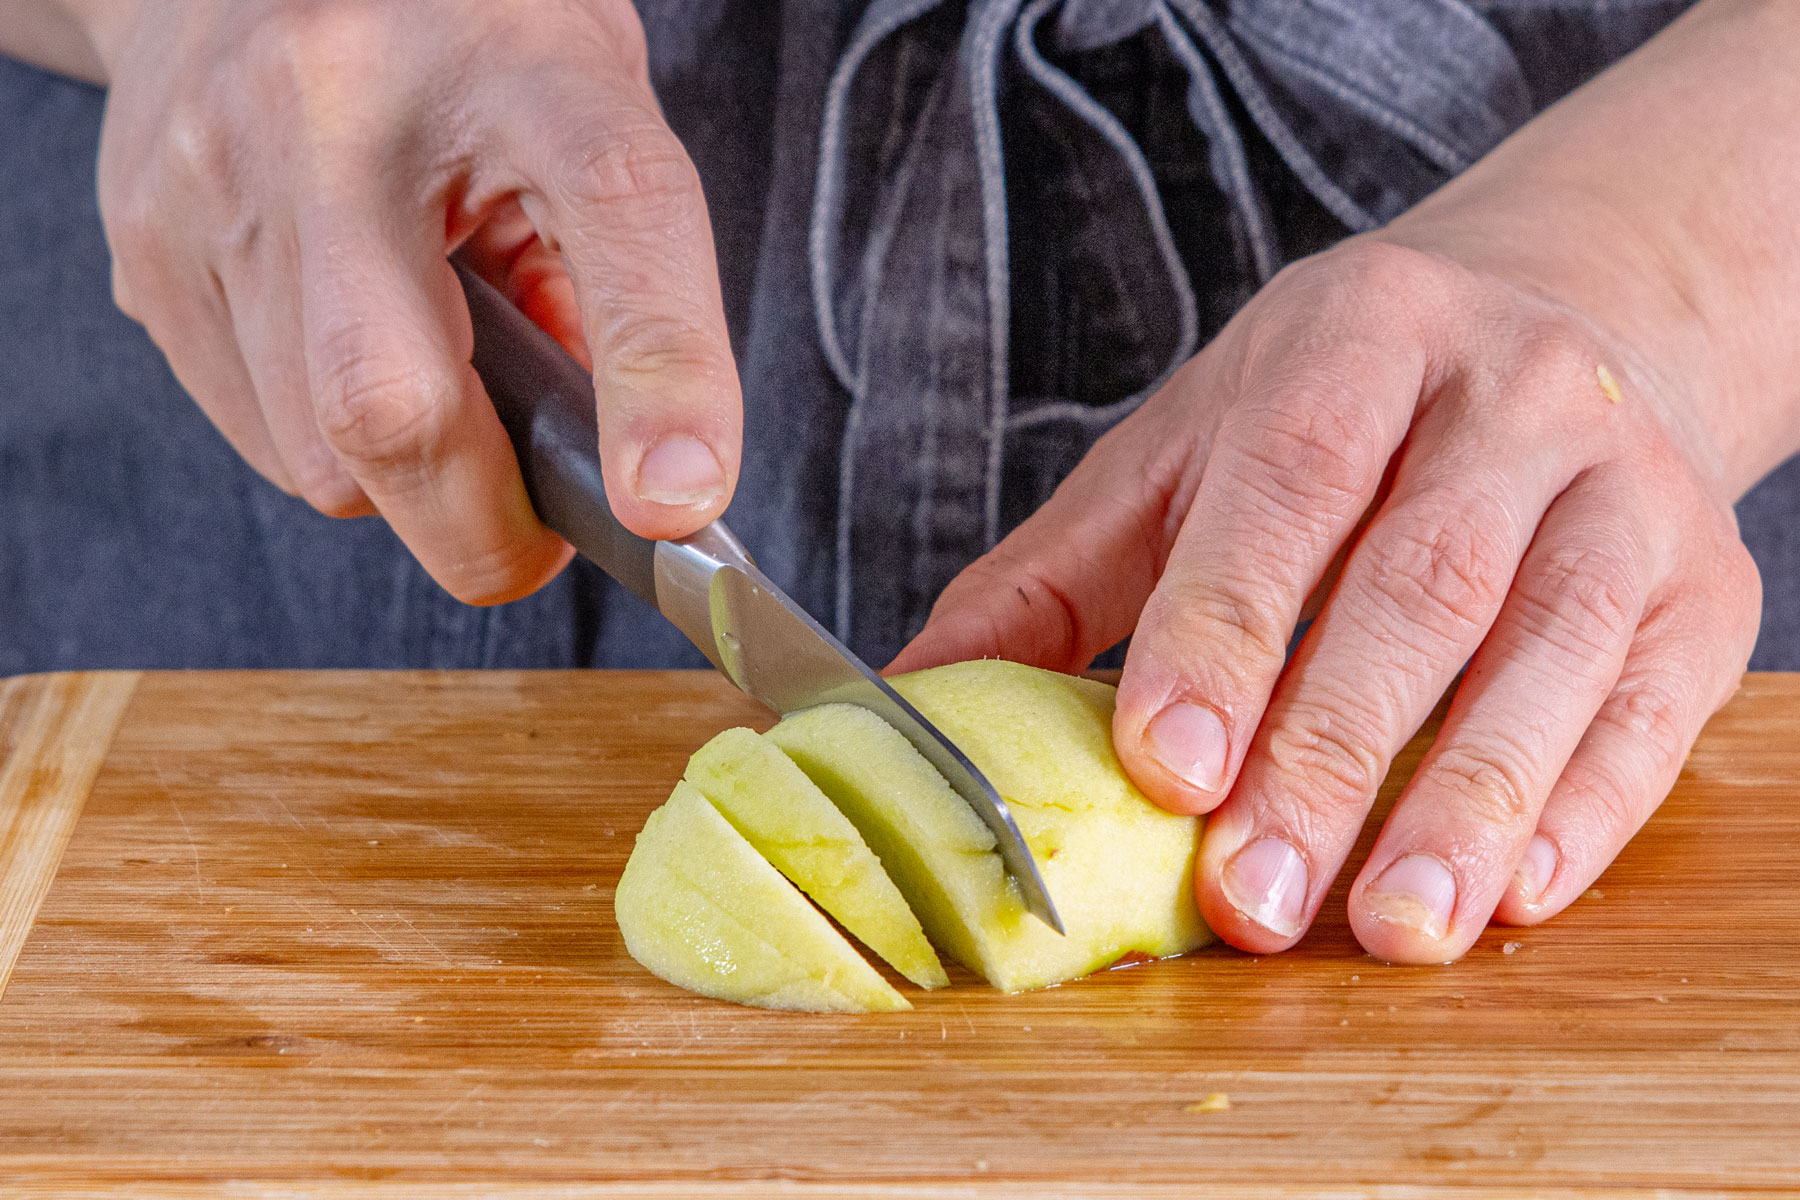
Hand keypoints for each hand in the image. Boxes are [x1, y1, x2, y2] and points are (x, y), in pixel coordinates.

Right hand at [87, 0, 739, 601]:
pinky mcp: (146, 241)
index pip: (617, 212)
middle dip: (482, 530)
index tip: (675, 502)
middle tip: (538, 542)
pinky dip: (332, 446)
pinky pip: (258, 435)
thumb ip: (620, 272)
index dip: (663, 375)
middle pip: (393, 405)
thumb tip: (631, 468)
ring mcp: (219, 174)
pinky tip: (355, 355)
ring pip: (319, 457)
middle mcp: (342, 105)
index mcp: (515, 60)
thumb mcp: (585, 111)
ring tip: (444, 389)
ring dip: (405, 483)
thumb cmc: (461, 46)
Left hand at [892, 235, 1760, 961]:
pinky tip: (1514, 892)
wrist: (1565, 320)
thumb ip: (1053, 577)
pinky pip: (1654, 702)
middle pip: (1421, 586)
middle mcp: (1507, 395)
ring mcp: (1623, 484)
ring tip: (1391, 931)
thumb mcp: (1182, 454)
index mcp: (1354, 341)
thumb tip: (909, 698)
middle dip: (1331, 755)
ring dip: (1470, 804)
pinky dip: (1587, 805)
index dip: (1227, 632)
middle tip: (1252, 899)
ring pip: (1552, 652)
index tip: (1167, 770)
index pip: (1289, 487)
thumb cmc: (1340, 410)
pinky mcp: (1704, 578)